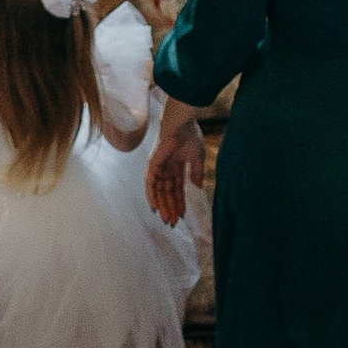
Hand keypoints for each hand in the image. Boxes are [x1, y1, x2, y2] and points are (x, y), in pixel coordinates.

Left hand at [145, 111, 205, 225]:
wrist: (182, 125)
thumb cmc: (190, 137)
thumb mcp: (197, 159)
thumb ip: (196, 173)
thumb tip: (197, 187)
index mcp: (177, 166)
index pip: (177, 188)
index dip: (180, 201)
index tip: (183, 215)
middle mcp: (166, 168)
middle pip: (167, 192)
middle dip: (171, 207)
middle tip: (173, 223)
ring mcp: (158, 167)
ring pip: (159, 191)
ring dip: (163, 205)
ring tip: (167, 219)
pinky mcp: (152, 165)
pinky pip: (150, 184)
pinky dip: (152, 196)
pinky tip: (156, 208)